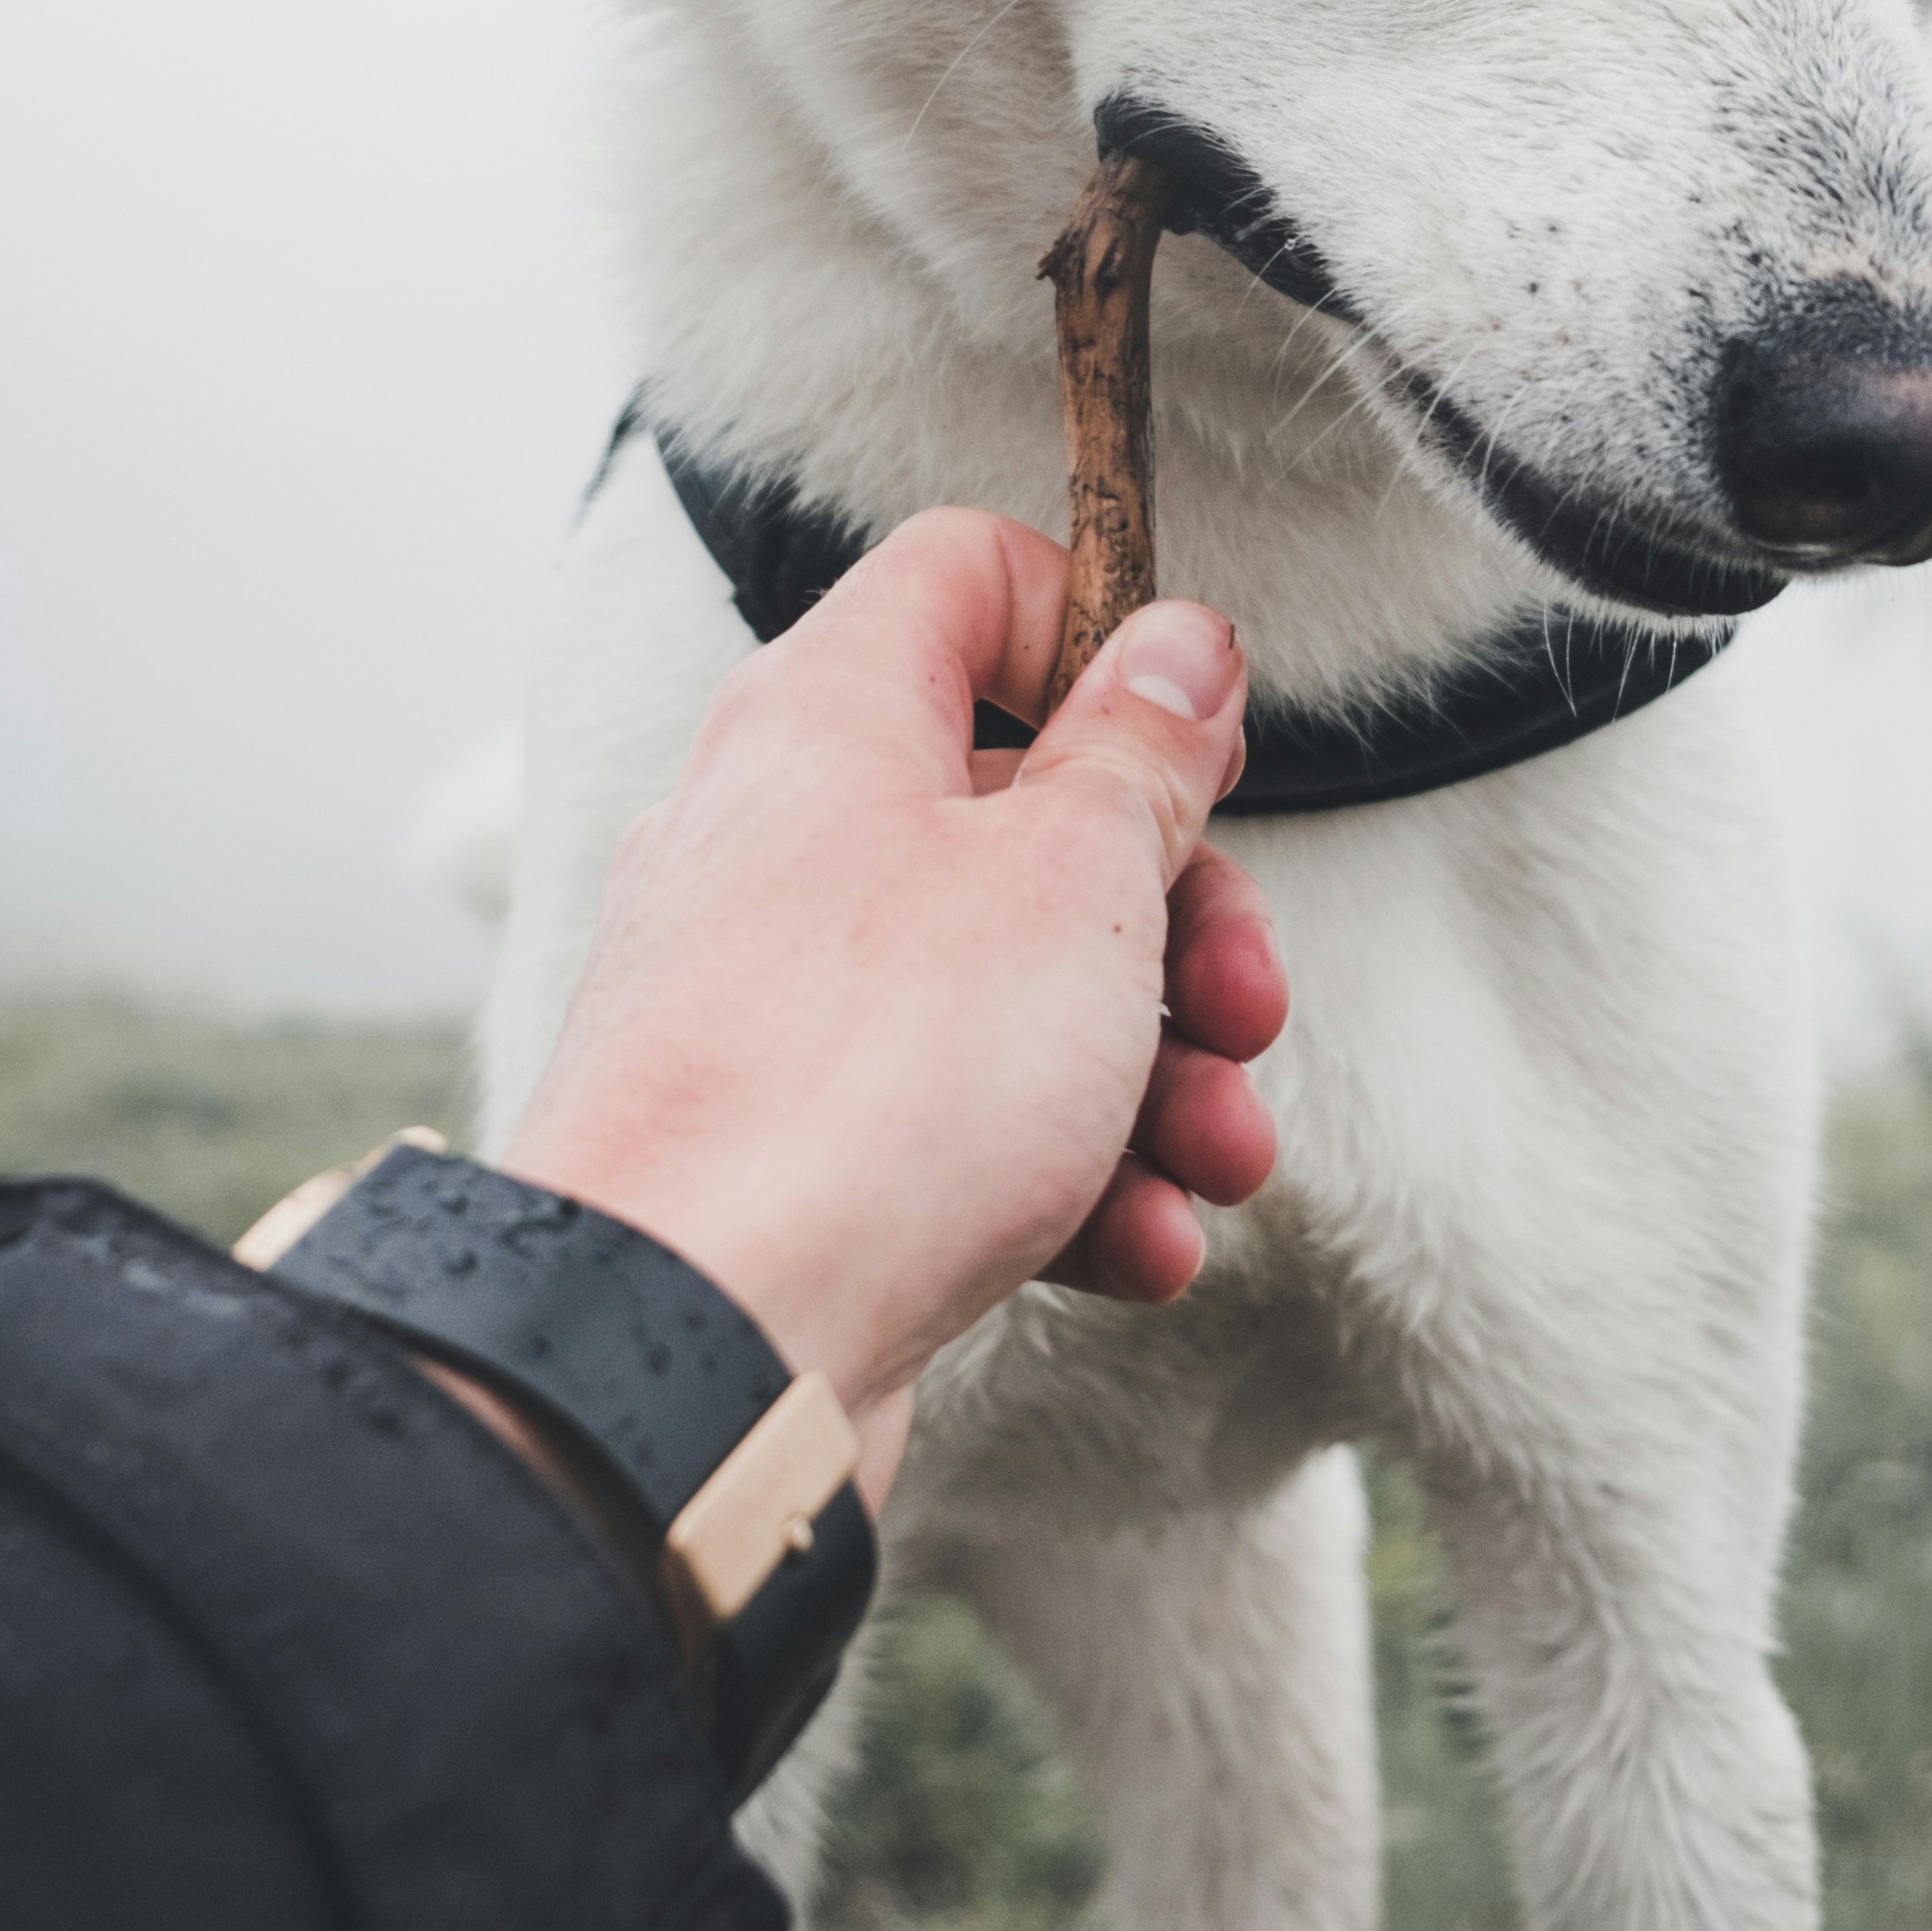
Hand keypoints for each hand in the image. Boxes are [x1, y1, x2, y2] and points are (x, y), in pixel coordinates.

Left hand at [502, 513, 1284, 1505]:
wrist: (684, 1354)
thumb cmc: (867, 1086)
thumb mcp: (1074, 878)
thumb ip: (1141, 753)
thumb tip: (1177, 646)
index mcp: (831, 716)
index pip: (967, 577)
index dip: (1098, 631)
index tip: (1191, 742)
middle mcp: (783, 839)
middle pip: (1024, 812)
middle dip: (1177, 919)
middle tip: (1247, 1003)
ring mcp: (775, 1005)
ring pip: (1010, 990)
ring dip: (1152, 1073)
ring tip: (1219, 1158)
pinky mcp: (787, 1154)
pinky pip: (954, 1129)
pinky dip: (1064, 1178)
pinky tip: (1139, 1245)